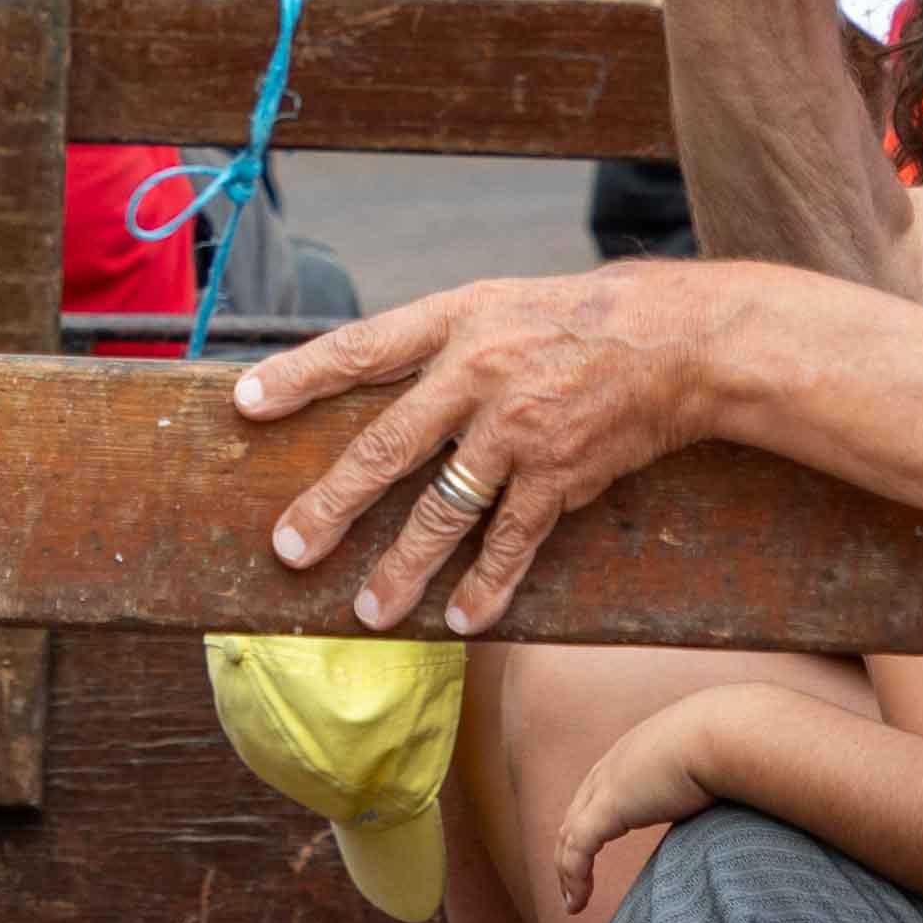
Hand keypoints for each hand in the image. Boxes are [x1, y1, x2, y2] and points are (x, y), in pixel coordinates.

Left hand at [234, 269, 727, 635]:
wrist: (677, 339)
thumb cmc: (577, 320)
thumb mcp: (497, 305)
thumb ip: (435, 347)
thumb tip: (369, 382)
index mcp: (455, 322)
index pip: (361, 348)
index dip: (300, 374)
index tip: (245, 404)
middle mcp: (478, 374)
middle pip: (387, 446)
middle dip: (333, 505)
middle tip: (290, 549)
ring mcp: (519, 429)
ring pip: (444, 510)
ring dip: (403, 567)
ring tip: (370, 613)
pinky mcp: (561, 473)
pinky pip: (513, 540)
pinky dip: (488, 584)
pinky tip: (462, 618)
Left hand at [546, 685, 775, 920]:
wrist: (728, 732)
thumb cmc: (735, 746)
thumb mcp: (715, 764)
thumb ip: (710, 786)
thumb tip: (733, 806)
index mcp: (637, 752)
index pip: (601, 790)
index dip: (592, 822)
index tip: (594, 852)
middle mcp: (615, 764)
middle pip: (577, 813)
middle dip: (570, 850)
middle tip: (573, 884)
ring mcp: (608, 784)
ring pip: (570, 834)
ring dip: (567, 871)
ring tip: (573, 903)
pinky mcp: (610, 805)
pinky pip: (578, 848)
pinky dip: (574, 876)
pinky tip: (578, 902)